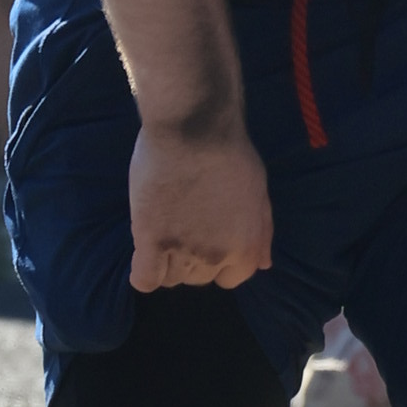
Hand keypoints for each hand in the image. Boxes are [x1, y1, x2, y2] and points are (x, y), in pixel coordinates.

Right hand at [128, 125, 273, 291]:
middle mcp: (216, 257)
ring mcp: (183, 250)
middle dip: (193, 258)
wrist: (196, 128)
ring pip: (172, 279)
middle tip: (184, 226)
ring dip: (167, 262)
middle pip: (199, 278)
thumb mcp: (259, 194)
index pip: (231, 279)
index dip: (219, 262)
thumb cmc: (231, 154)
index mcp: (246, 247)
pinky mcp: (151, 239)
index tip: (208, 240)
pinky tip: (145, 253)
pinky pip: (145, 279)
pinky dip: (144, 274)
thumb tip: (263, 264)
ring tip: (164, 232)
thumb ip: (261, 233)